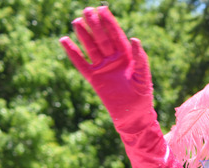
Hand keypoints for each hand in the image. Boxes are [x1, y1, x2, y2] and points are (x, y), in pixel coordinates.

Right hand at [60, 6, 155, 134]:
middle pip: (102, 38)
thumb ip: (140, 59)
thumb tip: (135, 39)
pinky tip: (64, 40)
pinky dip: (72, 53)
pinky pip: (81, 63)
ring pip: (91, 47)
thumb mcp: (144, 76)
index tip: (102, 9)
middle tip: (87, 10)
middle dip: (95, 24)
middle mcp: (113, 59)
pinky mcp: (94, 78)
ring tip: (77, 21)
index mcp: (127, 56)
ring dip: (84, 35)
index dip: (110, 22)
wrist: (133, 115)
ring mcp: (102, 68)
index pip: (116, 35)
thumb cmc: (142, 96)